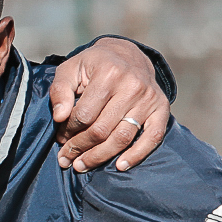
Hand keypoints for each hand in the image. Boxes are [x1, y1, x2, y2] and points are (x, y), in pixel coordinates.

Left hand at [50, 38, 169, 172]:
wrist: (127, 54)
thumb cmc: (94, 65)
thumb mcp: (71, 69)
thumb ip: (60, 91)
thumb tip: (59, 117)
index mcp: (109, 73)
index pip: (84, 113)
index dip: (68, 130)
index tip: (59, 137)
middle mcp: (132, 86)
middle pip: (102, 129)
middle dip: (80, 147)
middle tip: (66, 158)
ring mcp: (149, 98)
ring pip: (123, 137)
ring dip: (100, 156)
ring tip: (81, 166)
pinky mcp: (162, 108)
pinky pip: (152, 137)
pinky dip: (136, 155)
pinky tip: (120, 166)